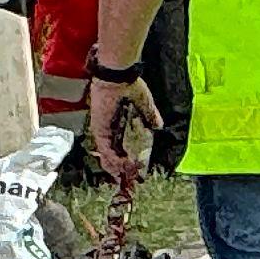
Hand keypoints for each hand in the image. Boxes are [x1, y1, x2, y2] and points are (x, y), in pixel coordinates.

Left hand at [84, 72, 160, 192]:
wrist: (118, 78)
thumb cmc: (131, 87)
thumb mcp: (145, 104)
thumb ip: (151, 116)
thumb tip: (159, 125)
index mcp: (119, 125)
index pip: (122, 147)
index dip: (128, 160)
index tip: (135, 171)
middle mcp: (110, 130)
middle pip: (113, 155)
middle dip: (121, 169)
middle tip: (130, 180)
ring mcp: (104, 131)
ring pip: (108, 156)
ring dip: (117, 167)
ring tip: (126, 178)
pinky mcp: (100, 129)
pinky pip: (105, 149)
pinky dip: (112, 159)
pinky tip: (120, 167)